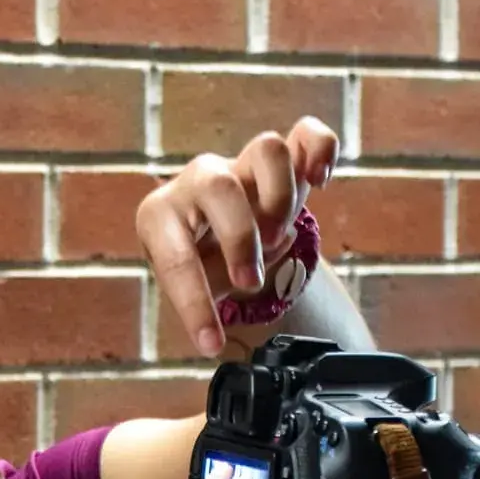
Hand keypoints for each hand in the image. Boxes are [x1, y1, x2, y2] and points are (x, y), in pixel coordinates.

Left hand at [137, 115, 338, 358]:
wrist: (219, 235)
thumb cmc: (200, 263)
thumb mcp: (191, 288)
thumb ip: (205, 301)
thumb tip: (228, 322)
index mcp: (159, 216)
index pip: (175, 257)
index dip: (196, 305)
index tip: (211, 344)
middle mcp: (197, 181)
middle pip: (221, 186)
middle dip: (242, 238)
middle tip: (251, 278)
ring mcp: (241, 164)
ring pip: (266, 151)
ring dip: (280, 200)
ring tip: (279, 236)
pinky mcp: (281, 160)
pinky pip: (306, 134)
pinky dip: (320, 150)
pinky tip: (320, 180)